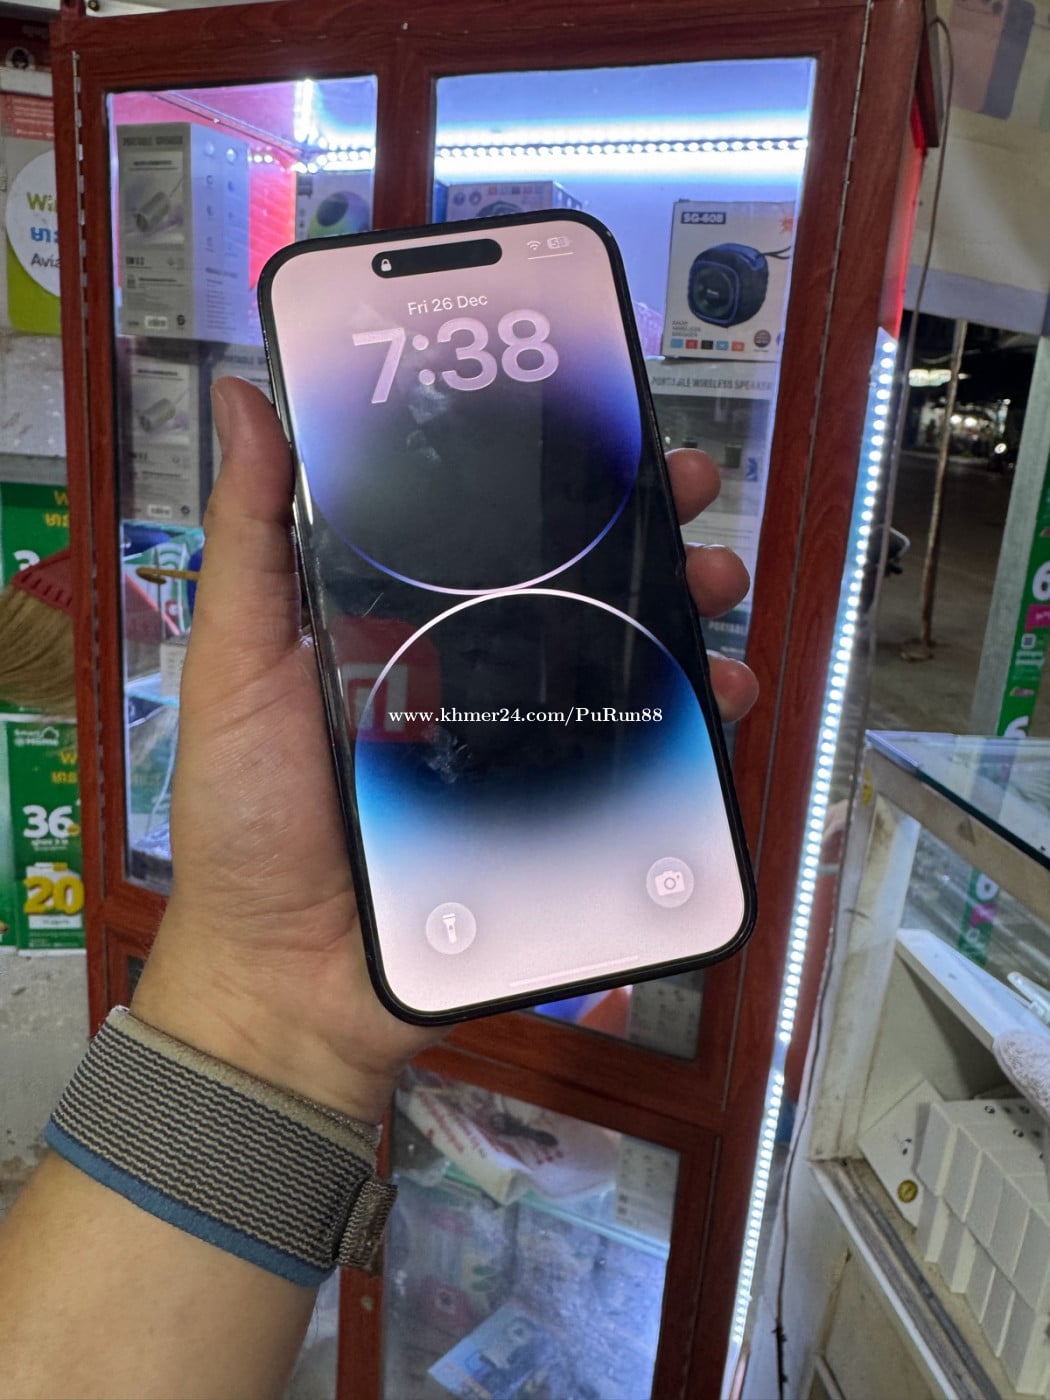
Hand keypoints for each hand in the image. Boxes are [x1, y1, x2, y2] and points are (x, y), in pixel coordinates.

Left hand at [132, 378, 757, 1121]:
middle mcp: (473, 665)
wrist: (291, 979)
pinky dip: (693, 722)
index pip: (487, 524)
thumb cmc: (251, 815)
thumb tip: (243, 399)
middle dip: (641, 525)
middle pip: (573, 579)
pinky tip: (720, 695)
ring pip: (621, 655)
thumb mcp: (241, 665)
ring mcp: (523, 740)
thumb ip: (249, 543)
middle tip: (689, 488)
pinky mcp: (560, 811)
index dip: (545, 467)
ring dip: (683, 607)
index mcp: (401, 617)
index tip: (597, 416)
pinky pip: (641, 755)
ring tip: (715, 580)